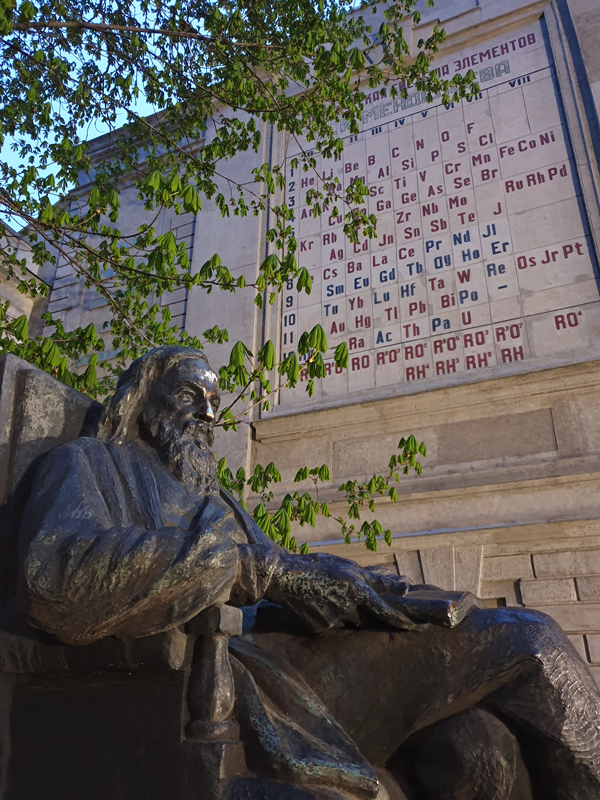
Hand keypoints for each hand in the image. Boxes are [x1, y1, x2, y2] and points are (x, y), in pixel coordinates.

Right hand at [266, 552, 423, 632]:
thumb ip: (377, 579)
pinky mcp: (320, 629)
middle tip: (388, 613)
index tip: (418, 626)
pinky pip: (336, 626)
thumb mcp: (349, 567)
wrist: (281, 577)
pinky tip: (325, 603)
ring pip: (354, 623)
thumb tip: (405, 586)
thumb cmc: (318, 566)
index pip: (386, 611)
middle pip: (370, 618)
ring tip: (341, 598)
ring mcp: (333, 622)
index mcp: (357, 590)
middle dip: (378, 616)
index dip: (403, 621)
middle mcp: (348, 609)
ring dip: (356, 615)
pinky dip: (337, 618)